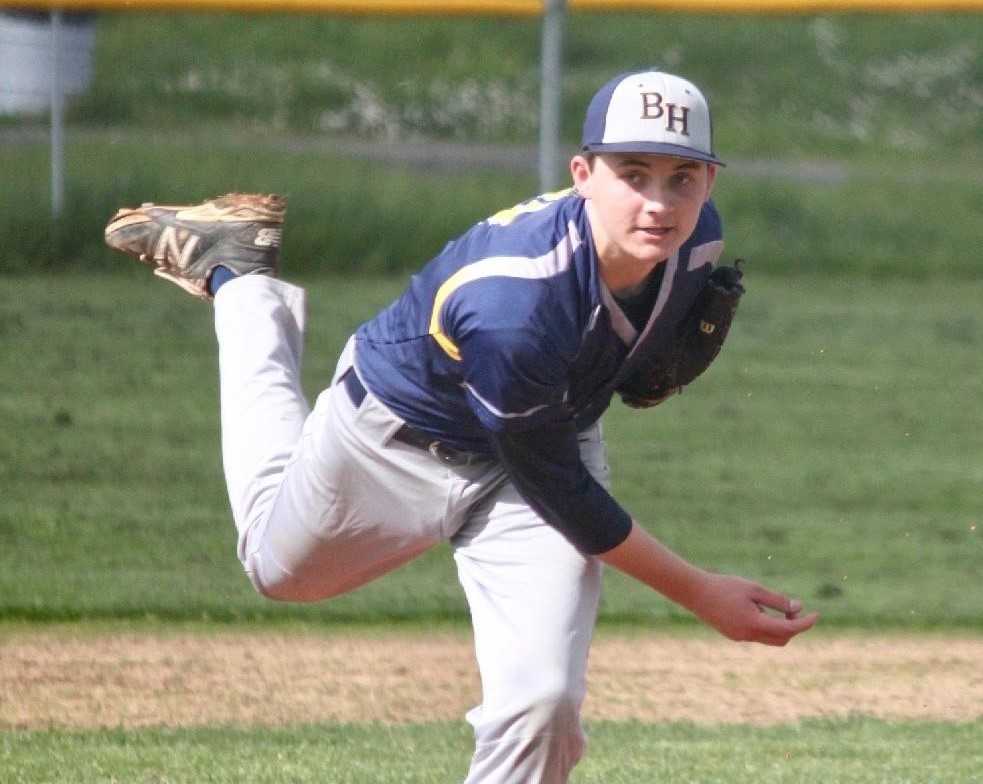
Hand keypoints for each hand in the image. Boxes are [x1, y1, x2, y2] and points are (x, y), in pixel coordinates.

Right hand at [688, 572, 818, 645]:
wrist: (695, 592)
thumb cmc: (725, 586)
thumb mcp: (754, 589)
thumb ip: (777, 600)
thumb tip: (797, 608)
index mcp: (755, 624)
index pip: (789, 629)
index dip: (805, 623)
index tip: (816, 615)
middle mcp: (748, 636)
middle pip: (781, 639)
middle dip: (792, 627)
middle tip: (794, 608)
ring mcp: (739, 638)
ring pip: (768, 638)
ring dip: (778, 626)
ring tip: (773, 606)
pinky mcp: (733, 635)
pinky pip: (756, 635)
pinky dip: (764, 625)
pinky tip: (756, 609)